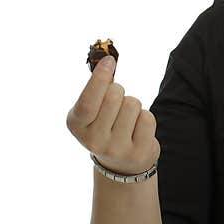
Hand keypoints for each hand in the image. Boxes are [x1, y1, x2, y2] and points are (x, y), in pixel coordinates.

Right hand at [66, 55, 159, 175]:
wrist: (121, 163)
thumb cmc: (105, 125)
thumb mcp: (93, 110)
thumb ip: (97, 88)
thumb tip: (108, 60)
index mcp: (76, 125)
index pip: (88, 101)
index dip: (99, 79)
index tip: (110, 61)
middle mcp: (93, 140)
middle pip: (114, 96)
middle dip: (119, 90)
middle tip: (117, 102)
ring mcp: (116, 149)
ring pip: (133, 104)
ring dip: (133, 105)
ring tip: (127, 119)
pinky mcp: (138, 153)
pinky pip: (147, 118)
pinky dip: (145, 117)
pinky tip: (137, 129)